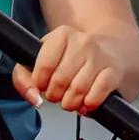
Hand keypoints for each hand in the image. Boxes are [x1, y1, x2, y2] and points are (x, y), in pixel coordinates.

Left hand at [13, 26, 127, 114]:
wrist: (114, 52)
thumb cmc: (73, 60)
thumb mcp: (42, 60)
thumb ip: (24, 79)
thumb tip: (34, 98)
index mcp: (62, 35)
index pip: (44, 66)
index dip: (40, 83)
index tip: (43, 84)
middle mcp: (82, 41)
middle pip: (60, 80)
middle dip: (55, 95)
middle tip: (57, 94)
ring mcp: (100, 56)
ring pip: (78, 89)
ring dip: (71, 103)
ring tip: (71, 99)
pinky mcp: (114, 71)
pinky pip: (96, 95)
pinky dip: (88, 104)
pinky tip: (86, 102)